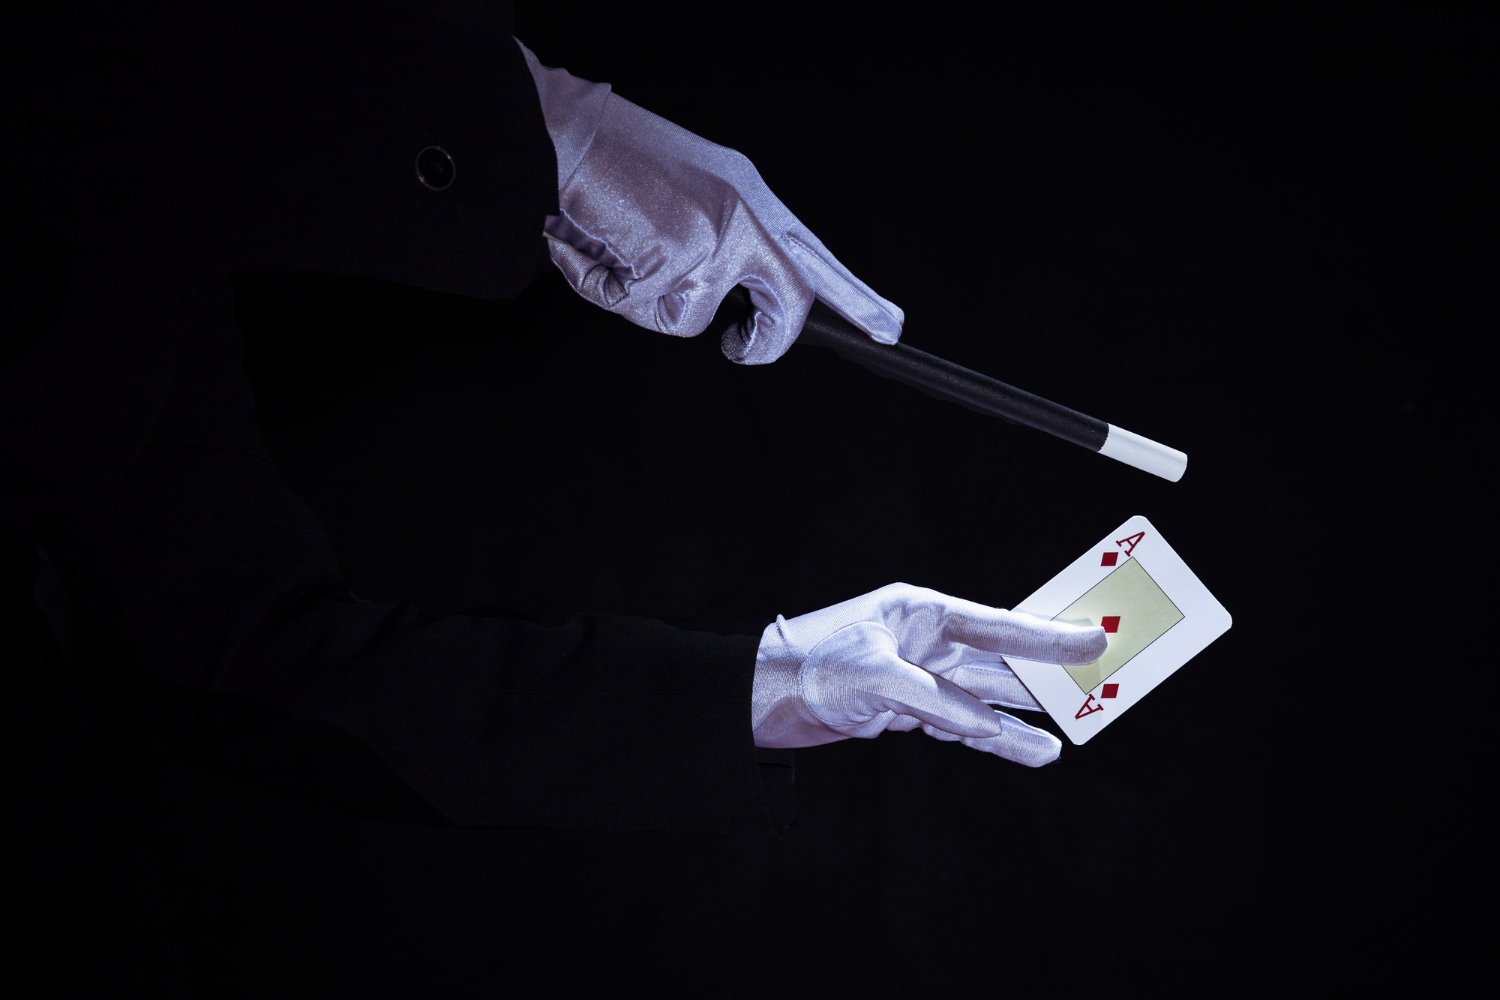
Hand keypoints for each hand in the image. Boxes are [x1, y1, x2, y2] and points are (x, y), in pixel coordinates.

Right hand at [517, 41, 903, 363]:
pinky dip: (602, 289)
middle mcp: (743, 213)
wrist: (559, 130)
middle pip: (788, 300)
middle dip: (767, 342)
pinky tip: (587, 248)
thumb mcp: (685, 191)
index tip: (886, 327)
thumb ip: (716, 235)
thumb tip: (725, 296)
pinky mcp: (677, 259)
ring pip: (690, 319)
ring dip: (641, 302)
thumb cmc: (607, 158)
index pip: (812, 255)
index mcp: (748, 194)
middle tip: (740, 349)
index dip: (852, 296)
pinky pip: (642, 309)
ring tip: (609, 252)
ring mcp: (714, 237)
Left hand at [751, 584, 1106, 765]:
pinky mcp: (908, 710)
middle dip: (1049, 675)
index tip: (1098, 637)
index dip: (1052, 635)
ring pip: (986, 699)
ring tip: (1068, 737)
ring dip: (1024, 720)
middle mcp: (927, 641)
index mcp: (923, 612)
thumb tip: (987, 727)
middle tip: (1102, 685)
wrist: (757, 695)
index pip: (999, 625)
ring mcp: (920, 676)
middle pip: (1002, 660)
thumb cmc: (808, 663)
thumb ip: (936, 700)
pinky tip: (1026, 750)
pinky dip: (991, 740)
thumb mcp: (874, 677)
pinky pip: (962, 725)